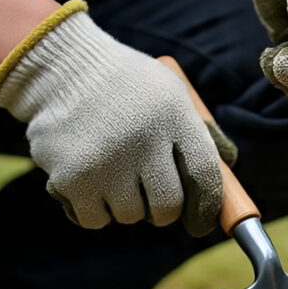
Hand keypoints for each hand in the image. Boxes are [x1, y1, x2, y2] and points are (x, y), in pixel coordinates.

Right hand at [0, 2, 236, 234]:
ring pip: (130, 215)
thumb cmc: (125, 86)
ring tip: (113, 174)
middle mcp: (143, 139)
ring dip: (125, 205)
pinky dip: (94, 210)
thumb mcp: (169, 93)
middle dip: (163, 210)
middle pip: (168, 205)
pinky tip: (89, 182)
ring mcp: (106, 161)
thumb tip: (228, 166)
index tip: (201, 220)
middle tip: (151, 196)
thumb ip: (197, 131)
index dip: (207, 205)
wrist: (59, 69)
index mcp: (174, 115)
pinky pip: (95, 220)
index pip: (204, 174)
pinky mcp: (72, 177)